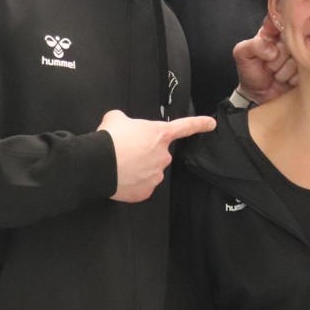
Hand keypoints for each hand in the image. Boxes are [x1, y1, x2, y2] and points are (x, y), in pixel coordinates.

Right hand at [98, 110, 215, 202]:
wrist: (98, 164)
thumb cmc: (110, 137)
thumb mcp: (116, 118)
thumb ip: (126, 121)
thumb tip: (123, 126)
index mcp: (160, 134)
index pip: (185, 127)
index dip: (199, 124)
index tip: (211, 124)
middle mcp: (163, 156)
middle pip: (158, 152)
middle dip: (145, 152)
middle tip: (126, 151)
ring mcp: (156, 176)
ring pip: (150, 170)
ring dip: (139, 168)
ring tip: (120, 166)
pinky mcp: (146, 192)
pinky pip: (142, 186)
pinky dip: (133, 183)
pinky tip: (121, 179)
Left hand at [234, 16, 298, 104]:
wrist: (258, 96)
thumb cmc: (251, 72)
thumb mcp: (242, 55)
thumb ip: (252, 45)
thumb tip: (272, 50)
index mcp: (274, 32)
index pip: (281, 22)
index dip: (276, 35)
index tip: (270, 49)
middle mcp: (289, 41)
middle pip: (291, 43)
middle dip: (277, 59)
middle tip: (268, 65)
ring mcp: (301, 55)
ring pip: (297, 60)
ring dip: (283, 72)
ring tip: (275, 74)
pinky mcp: (308, 69)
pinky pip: (303, 73)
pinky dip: (291, 80)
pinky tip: (285, 80)